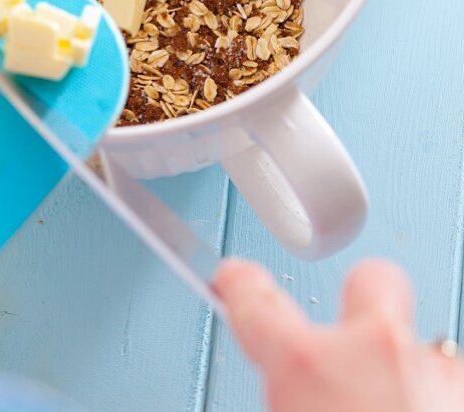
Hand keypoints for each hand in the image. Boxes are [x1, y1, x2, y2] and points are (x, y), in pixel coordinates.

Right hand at [214, 258, 463, 411]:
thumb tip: (290, 401)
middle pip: (370, 280)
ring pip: (427, 348)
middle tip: (354, 349)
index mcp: (305, 366)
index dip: (241, 285)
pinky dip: (445, 408)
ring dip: (416, 381)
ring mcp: (439, 372)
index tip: (237, 281)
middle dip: (362, 306)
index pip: (256, 298)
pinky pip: (458, 390)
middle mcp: (376, 351)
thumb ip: (287, 404)